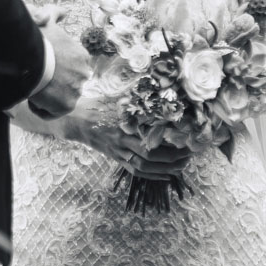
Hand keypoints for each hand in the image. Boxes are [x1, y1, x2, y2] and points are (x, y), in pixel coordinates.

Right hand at [26, 12, 90, 119]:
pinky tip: (31, 97)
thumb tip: (63, 12)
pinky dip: (39, 108)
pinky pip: (51, 112)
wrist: (28, 59)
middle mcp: (84, 73)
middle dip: (52, 82)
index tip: (40, 65)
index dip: (54, 68)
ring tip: (32, 86)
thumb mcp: (45, 21)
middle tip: (35, 76)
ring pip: (59, 98)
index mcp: (82, 55)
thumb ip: (54, 14)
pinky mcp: (66, 106)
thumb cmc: (35, 40)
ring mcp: (77, 90)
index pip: (70, 66)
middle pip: (66, 83)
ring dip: (45, 95)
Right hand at [59, 107, 192, 179]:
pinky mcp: (116, 157)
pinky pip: (135, 170)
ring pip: (144, 166)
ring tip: (182, 166)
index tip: (187, 137)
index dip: (170, 139)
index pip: (152, 135)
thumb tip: (163, 90)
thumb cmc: (99, 104)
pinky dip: (152, 175)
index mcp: (124, 123)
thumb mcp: (119, 97)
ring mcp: (118, 151)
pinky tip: (166, 175)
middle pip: (150, 154)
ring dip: (165, 169)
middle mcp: (122, 140)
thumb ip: (140, 97)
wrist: (76, 119)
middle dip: (172, 157)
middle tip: (189, 154)